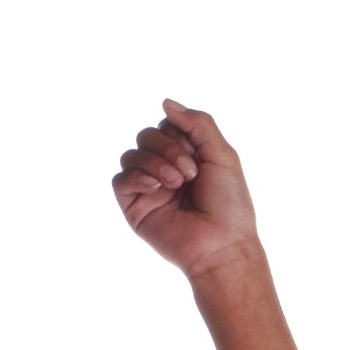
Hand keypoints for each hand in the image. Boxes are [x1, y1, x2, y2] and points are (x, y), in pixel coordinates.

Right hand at [111, 99, 260, 281]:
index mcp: (186, 158)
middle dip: (167, 148)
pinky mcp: (136, 208)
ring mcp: (149, 190)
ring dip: (154, 163)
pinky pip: (120, 180)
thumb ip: (198, 123)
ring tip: (176, 184)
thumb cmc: (229, 206)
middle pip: (146, 136)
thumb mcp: (222, 154)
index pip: (166, 125)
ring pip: (131, 155)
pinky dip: (136, 178)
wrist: (223, 246)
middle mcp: (165, 171)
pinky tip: (156, 187)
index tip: (198, 157)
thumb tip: (165, 102)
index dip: (179, 134)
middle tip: (190, 174)